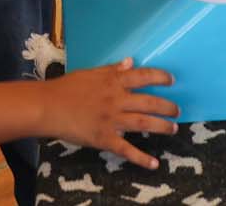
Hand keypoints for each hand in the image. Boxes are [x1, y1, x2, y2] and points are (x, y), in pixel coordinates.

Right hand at [40, 59, 178, 168]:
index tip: (172, 81)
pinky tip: (154, 164)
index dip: (160, 78)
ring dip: (161, 126)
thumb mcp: (90, 73)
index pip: (142, 76)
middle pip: (148, 102)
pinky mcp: (104, 138)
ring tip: (173, 128)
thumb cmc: (67, 87)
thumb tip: (130, 62)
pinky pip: (126, 149)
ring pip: (143, 123)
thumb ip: (112, 69)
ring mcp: (111, 120)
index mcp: (112, 81)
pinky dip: (141, 158)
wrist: (48, 106)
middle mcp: (116, 99)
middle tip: (177, 110)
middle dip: (166, 107)